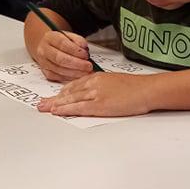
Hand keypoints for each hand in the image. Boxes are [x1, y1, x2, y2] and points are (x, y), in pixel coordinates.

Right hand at [34, 30, 95, 81]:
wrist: (47, 47)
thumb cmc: (60, 42)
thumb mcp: (70, 36)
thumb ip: (78, 40)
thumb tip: (84, 48)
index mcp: (50, 37)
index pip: (62, 43)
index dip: (75, 50)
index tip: (86, 55)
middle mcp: (44, 50)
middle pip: (60, 58)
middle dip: (77, 64)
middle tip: (88, 66)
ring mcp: (43, 62)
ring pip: (58, 69)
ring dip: (75, 72)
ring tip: (86, 72)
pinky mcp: (45, 72)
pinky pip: (57, 77)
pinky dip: (69, 77)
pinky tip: (78, 76)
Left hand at [38, 72, 152, 116]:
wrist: (147, 89)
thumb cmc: (138, 87)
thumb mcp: (118, 82)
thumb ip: (106, 86)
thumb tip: (102, 93)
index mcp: (98, 77)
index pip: (76, 84)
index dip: (64, 92)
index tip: (56, 96)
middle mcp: (94, 83)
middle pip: (69, 91)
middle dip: (54, 98)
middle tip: (42, 103)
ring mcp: (95, 94)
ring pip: (70, 99)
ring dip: (55, 104)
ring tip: (43, 108)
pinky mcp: (99, 104)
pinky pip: (78, 107)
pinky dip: (65, 109)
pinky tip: (56, 111)